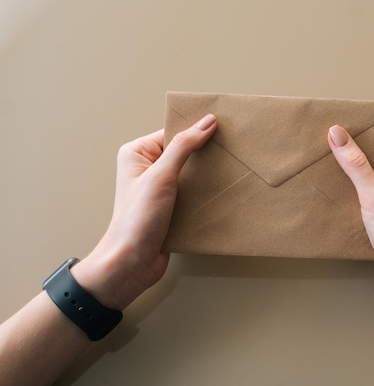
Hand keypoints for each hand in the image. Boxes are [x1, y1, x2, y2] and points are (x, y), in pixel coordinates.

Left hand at [72, 114, 216, 309]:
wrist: (132, 263)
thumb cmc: (136, 220)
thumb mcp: (161, 176)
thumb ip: (183, 147)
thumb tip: (205, 123)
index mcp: (137, 154)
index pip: (173, 133)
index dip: (196, 131)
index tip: (222, 129)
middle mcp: (147, 169)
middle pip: (184, 152)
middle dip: (205, 154)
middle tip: (229, 150)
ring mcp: (160, 189)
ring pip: (191, 173)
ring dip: (207, 175)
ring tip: (228, 171)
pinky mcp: (171, 206)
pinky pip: (193, 192)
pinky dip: (206, 193)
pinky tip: (219, 192)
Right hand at [328, 125, 373, 307]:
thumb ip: (355, 164)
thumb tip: (339, 135)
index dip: (354, 139)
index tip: (331, 134)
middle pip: (369, 161)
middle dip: (346, 161)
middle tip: (322, 155)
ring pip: (363, 181)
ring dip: (345, 182)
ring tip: (324, 177)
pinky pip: (362, 199)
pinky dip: (348, 199)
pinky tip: (333, 199)